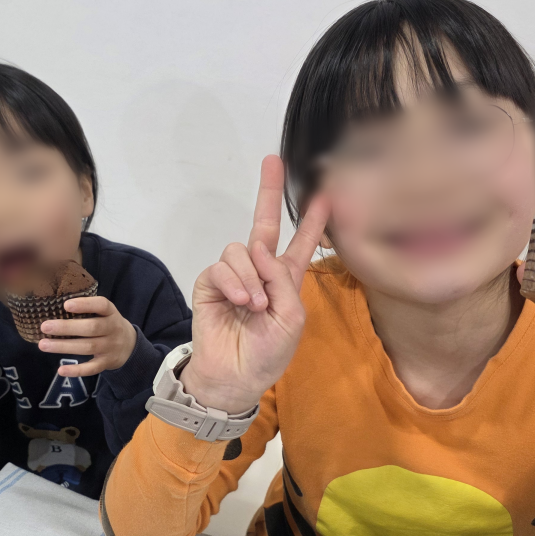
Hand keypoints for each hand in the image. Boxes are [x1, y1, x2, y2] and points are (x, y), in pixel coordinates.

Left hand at [38, 297, 136, 376]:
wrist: (130, 346)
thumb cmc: (108, 324)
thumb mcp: (105, 313)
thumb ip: (88, 309)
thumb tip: (54, 306)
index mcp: (111, 313)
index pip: (101, 305)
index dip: (85, 304)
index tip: (66, 305)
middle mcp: (113, 329)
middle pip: (91, 328)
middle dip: (66, 327)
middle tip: (45, 326)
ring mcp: (110, 347)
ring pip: (87, 347)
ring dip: (64, 346)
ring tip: (43, 345)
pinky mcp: (106, 363)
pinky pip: (92, 368)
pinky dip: (77, 370)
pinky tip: (61, 370)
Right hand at [179, 155, 330, 412]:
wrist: (235, 375)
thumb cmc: (267, 353)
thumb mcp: (291, 318)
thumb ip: (283, 280)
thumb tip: (259, 248)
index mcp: (285, 280)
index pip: (299, 244)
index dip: (311, 221)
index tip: (323, 195)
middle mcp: (260, 272)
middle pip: (264, 224)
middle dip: (268, 192)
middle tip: (272, 160)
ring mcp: (234, 276)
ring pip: (242, 251)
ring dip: (251, 278)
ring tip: (255, 306)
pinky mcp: (211, 284)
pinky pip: (222, 267)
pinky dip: (235, 283)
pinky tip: (242, 302)